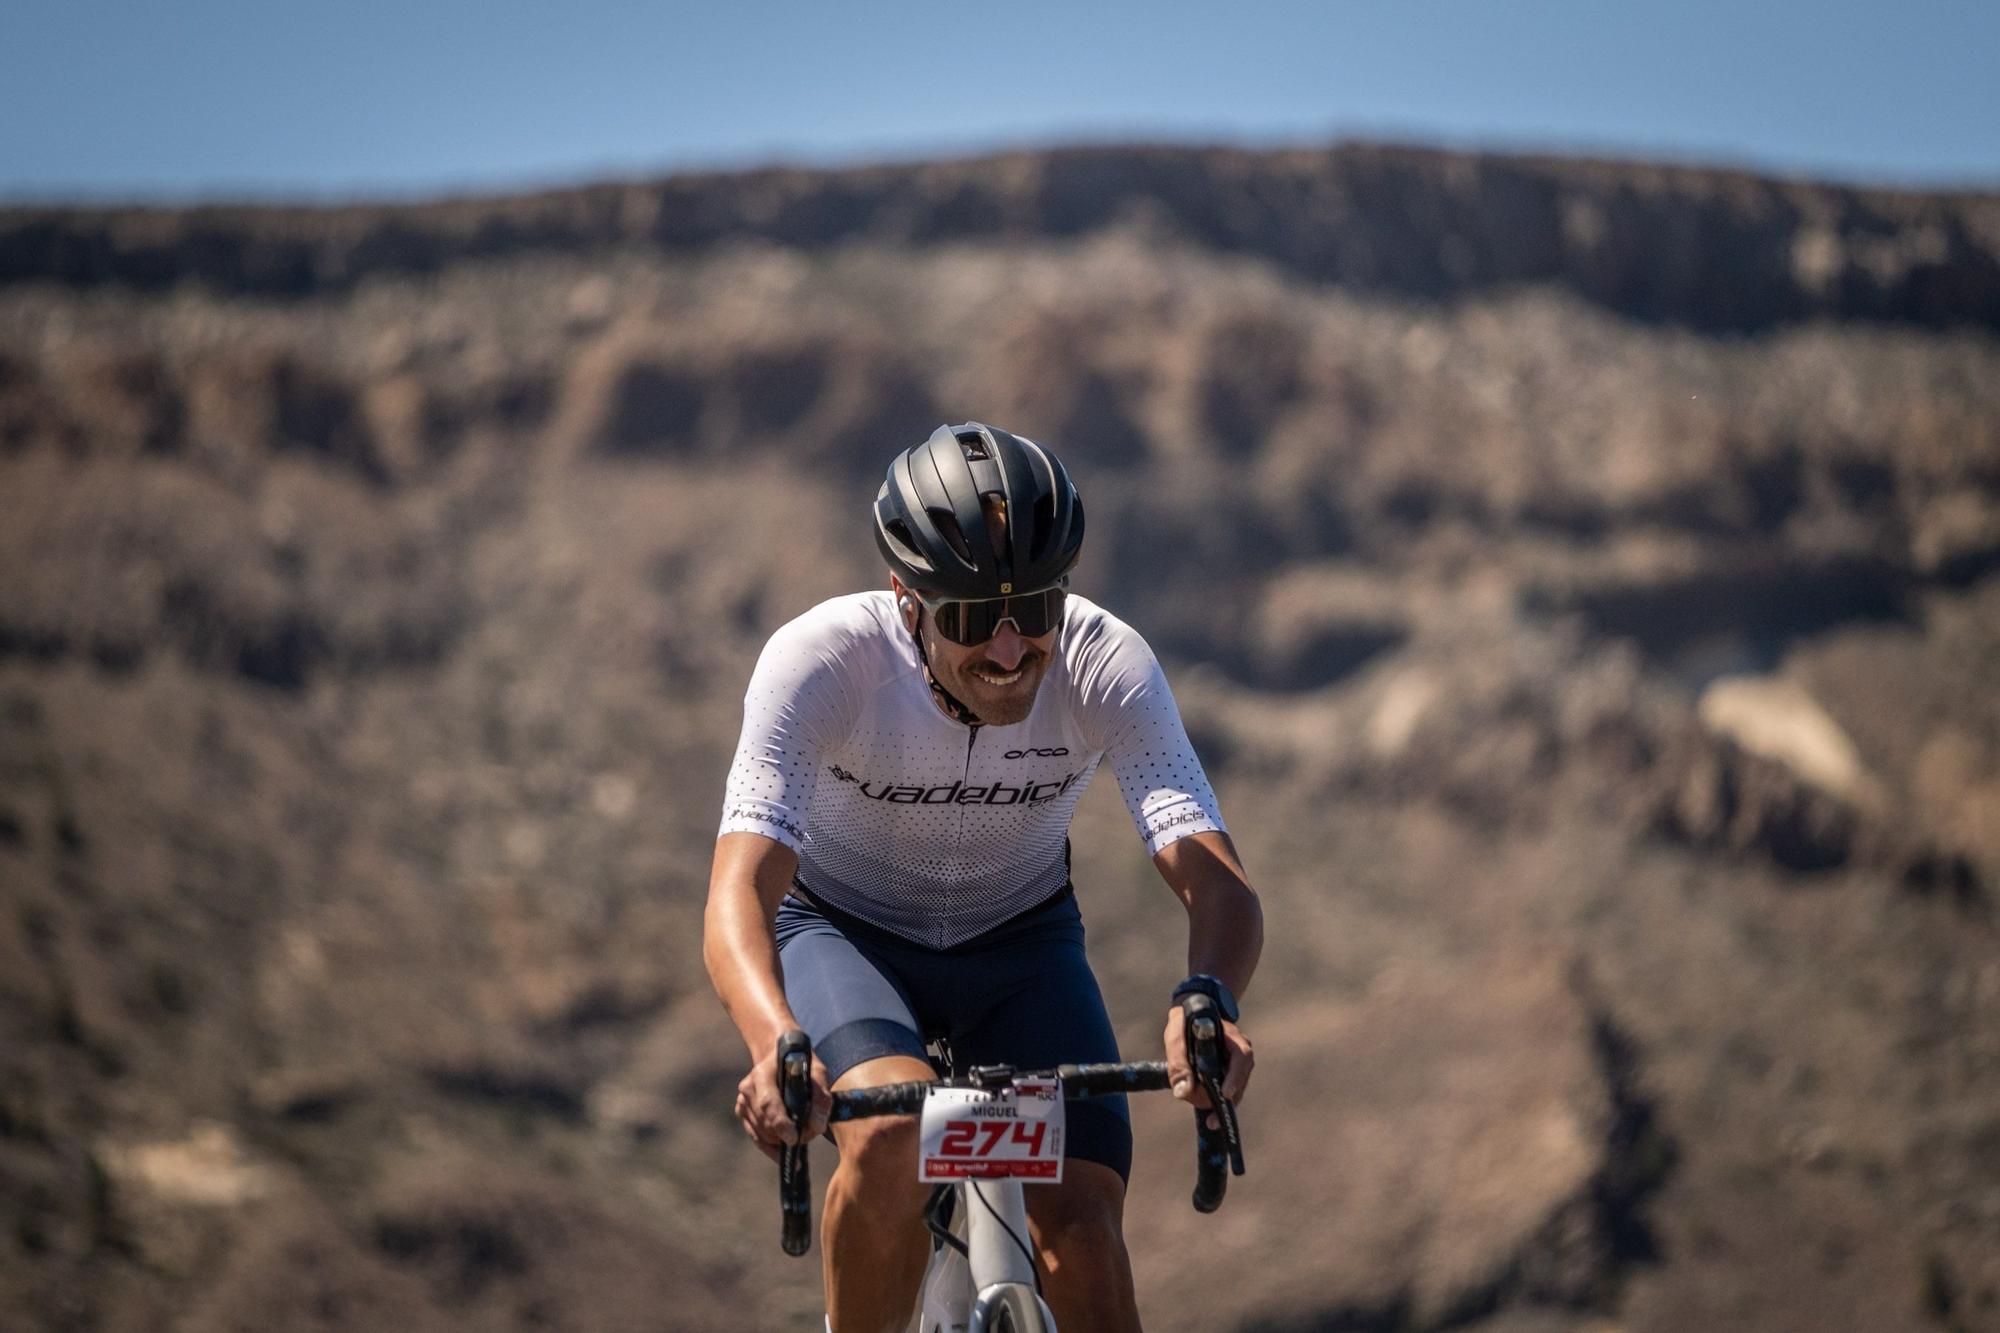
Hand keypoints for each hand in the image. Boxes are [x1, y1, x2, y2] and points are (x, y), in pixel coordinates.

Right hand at [735, 1041, 831, 1162]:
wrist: (779, 1058)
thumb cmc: (800, 1064)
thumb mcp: (817, 1072)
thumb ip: (820, 1096)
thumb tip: (817, 1126)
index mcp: (763, 1073)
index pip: (768, 1103)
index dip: (781, 1123)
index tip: (794, 1138)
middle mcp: (748, 1088)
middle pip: (765, 1122)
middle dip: (787, 1134)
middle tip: (809, 1134)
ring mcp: (742, 1101)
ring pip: (762, 1134)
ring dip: (782, 1140)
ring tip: (801, 1132)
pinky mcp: (742, 1113)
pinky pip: (757, 1139)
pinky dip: (772, 1148)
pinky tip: (784, 1151)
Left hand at [1163, 1005, 1253, 1130]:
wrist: (1190, 1016)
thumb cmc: (1185, 1022)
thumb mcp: (1176, 1036)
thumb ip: (1178, 1062)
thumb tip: (1182, 1092)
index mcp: (1232, 1038)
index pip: (1242, 1057)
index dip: (1235, 1077)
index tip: (1225, 1093)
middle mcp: (1240, 1053)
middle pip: (1239, 1082)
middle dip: (1221, 1099)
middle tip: (1207, 1114)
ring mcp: (1237, 1066)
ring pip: (1234, 1091)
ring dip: (1217, 1103)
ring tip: (1204, 1113)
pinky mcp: (1229, 1075)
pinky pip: (1228, 1093)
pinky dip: (1216, 1102)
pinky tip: (1207, 1112)